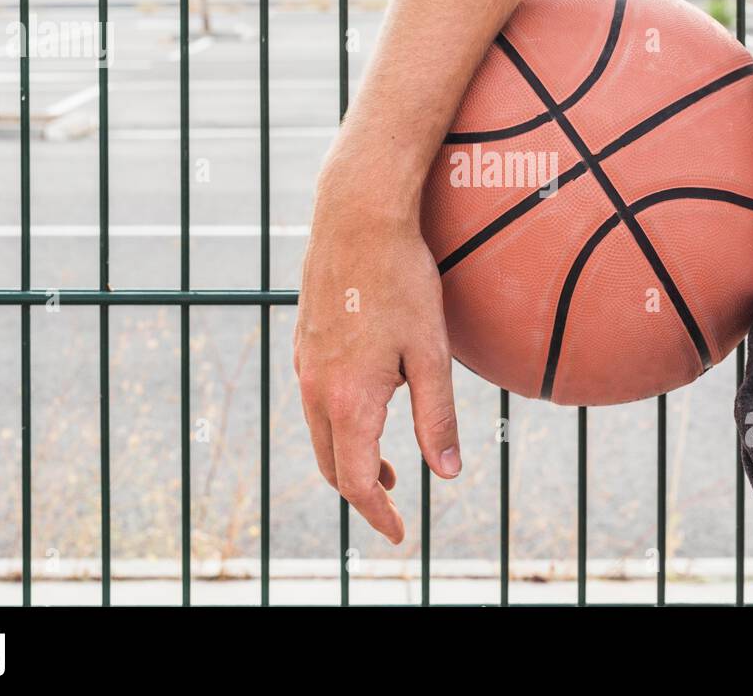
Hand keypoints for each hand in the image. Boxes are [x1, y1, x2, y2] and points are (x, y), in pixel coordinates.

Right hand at [294, 187, 459, 543]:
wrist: (356, 218)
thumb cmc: (400, 280)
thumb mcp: (431, 352)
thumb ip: (437, 416)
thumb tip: (448, 472)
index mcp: (348, 399)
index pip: (358, 481)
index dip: (380, 515)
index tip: (400, 534)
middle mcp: (316, 389)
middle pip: (333, 466)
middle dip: (363, 495)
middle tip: (396, 507)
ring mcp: (305, 366)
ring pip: (321, 435)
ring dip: (352, 461)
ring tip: (390, 470)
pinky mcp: (304, 345)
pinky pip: (316, 404)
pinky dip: (340, 428)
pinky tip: (370, 413)